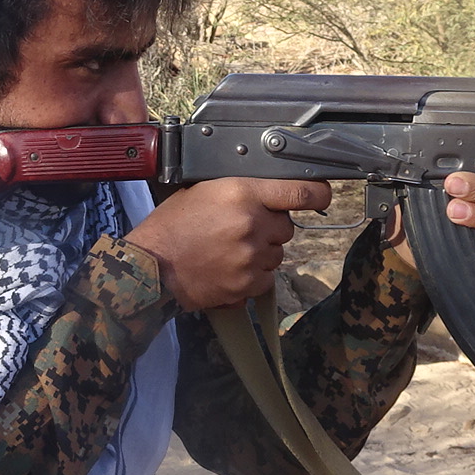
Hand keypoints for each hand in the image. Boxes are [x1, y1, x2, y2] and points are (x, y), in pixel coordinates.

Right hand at [127, 177, 331, 310]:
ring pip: (278, 254)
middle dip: (270, 229)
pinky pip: (267, 278)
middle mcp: (252, 223)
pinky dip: (253, 276)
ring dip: (262, 253)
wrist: (152, 268)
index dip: (317, 194)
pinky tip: (228, 269)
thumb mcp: (203, 191)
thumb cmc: (171, 226)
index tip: (322, 195)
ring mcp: (252, 256)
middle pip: (287, 227)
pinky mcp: (248, 283)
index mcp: (241, 192)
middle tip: (241, 230)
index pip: (298, 191)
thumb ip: (240, 191)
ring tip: (229, 251)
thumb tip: (271, 195)